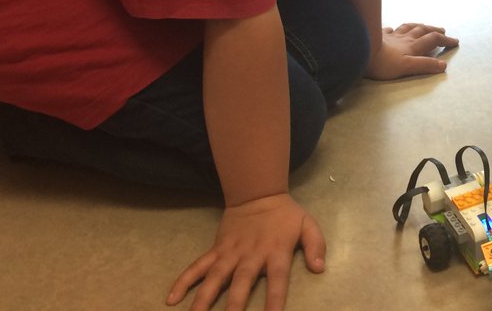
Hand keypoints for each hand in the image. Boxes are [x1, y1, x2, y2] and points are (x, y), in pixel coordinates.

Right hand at [166, 193, 323, 310]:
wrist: (257, 193)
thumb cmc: (284, 215)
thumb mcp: (308, 225)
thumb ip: (316, 245)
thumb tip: (319, 268)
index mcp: (275, 251)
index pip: (277, 280)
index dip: (274, 299)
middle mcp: (251, 255)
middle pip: (242, 282)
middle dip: (235, 306)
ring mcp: (230, 253)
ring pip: (215, 278)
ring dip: (203, 299)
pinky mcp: (216, 250)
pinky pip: (197, 266)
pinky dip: (184, 281)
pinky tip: (172, 298)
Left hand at [366, 23, 458, 79]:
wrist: (360, 51)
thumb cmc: (383, 63)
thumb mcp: (407, 67)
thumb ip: (424, 65)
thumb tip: (443, 65)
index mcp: (412, 46)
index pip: (432, 40)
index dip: (445, 41)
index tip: (455, 41)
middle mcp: (404, 38)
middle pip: (422, 31)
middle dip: (434, 30)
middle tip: (443, 30)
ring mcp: (391, 36)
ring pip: (408, 27)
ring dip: (418, 26)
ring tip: (423, 25)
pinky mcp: (378, 36)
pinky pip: (389, 30)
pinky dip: (394, 30)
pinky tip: (392, 29)